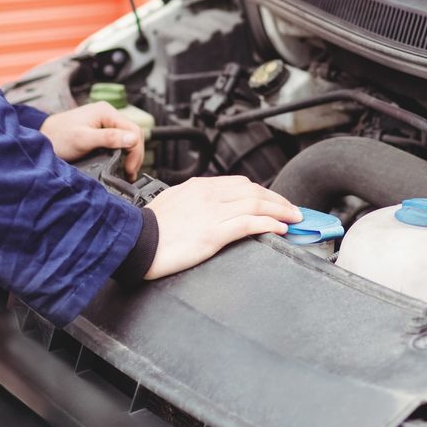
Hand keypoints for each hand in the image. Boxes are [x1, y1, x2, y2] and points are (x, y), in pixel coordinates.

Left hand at [39, 102, 142, 176]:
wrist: (43, 138)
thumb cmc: (58, 137)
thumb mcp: (84, 139)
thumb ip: (109, 138)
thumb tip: (132, 139)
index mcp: (106, 112)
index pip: (133, 130)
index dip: (135, 152)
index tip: (129, 168)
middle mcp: (107, 114)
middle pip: (132, 134)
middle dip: (134, 155)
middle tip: (130, 173)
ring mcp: (104, 121)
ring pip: (126, 137)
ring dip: (130, 154)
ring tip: (127, 170)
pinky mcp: (100, 129)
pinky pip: (118, 139)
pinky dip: (122, 152)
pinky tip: (121, 162)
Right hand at [142, 176, 300, 278]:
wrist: (133, 243)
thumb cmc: (147, 230)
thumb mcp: (173, 204)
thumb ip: (194, 201)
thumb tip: (212, 207)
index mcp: (198, 186)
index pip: (240, 183)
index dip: (262, 192)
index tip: (274, 200)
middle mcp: (208, 194)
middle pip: (253, 190)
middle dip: (277, 199)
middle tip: (292, 209)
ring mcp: (212, 212)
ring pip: (256, 203)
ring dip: (280, 210)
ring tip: (294, 218)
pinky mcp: (213, 232)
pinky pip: (249, 223)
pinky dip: (269, 223)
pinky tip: (280, 228)